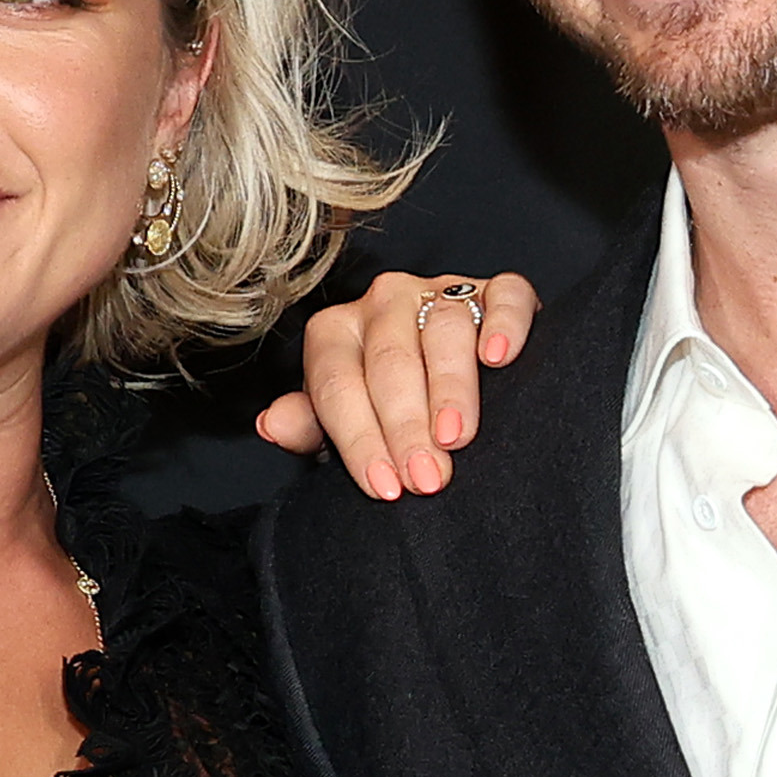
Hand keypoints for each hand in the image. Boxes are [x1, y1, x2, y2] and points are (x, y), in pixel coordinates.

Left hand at [254, 267, 534, 499]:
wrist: (457, 382)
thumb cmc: (391, 409)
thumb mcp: (345, 423)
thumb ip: (312, 424)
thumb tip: (272, 424)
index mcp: (337, 332)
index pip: (338, 384)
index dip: (359, 438)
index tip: (386, 487)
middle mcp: (383, 302)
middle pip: (390, 361)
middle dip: (406, 426)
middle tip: (427, 479)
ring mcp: (440, 289)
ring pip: (445, 328)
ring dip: (450, 387)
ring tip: (457, 438)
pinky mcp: (496, 289)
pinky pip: (505, 295)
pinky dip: (505, 323)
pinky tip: (500, 358)